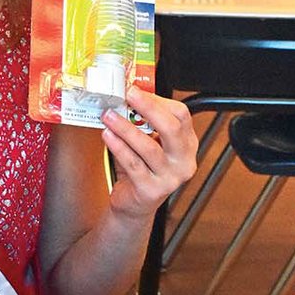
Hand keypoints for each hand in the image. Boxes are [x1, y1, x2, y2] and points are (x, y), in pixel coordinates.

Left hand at [100, 86, 196, 220]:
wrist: (135, 204)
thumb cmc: (142, 168)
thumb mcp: (149, 142)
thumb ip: (144, 122)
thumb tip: (129, 95)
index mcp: (187, 144)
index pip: (181, 115)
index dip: (158, 100)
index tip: (136, 90)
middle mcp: (183, 161)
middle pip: (171, 128)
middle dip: (148, 108)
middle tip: (128, 95)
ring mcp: (170, 178)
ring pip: (148, 147)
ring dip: (125, 127)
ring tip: (109, 115)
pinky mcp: (151, 190)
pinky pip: (133, 164)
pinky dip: (118, 147)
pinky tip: (107, 136)